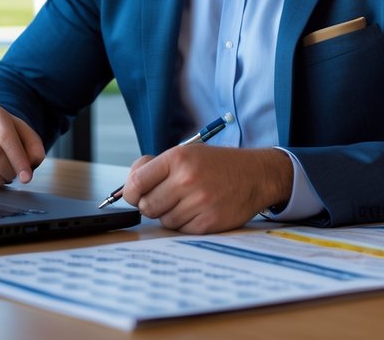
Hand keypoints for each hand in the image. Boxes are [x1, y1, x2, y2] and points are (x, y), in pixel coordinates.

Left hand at [118, 145, 292, 232]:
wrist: (256, 175)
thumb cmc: (217, 165)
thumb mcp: (186, 153)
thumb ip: (155, 168)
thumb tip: (128, 189)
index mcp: (177, 158)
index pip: (136, 183)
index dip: (131, 193)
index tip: (135, 195)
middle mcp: (187, 179)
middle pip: (147, 206)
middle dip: (151, 205)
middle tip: (165, 198)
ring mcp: (199, 202)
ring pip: (164, 221)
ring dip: (170, 215)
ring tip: (188, 202)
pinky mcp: (209, 222)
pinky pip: (181, 230)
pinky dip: (186, 224)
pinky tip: (198, 211)